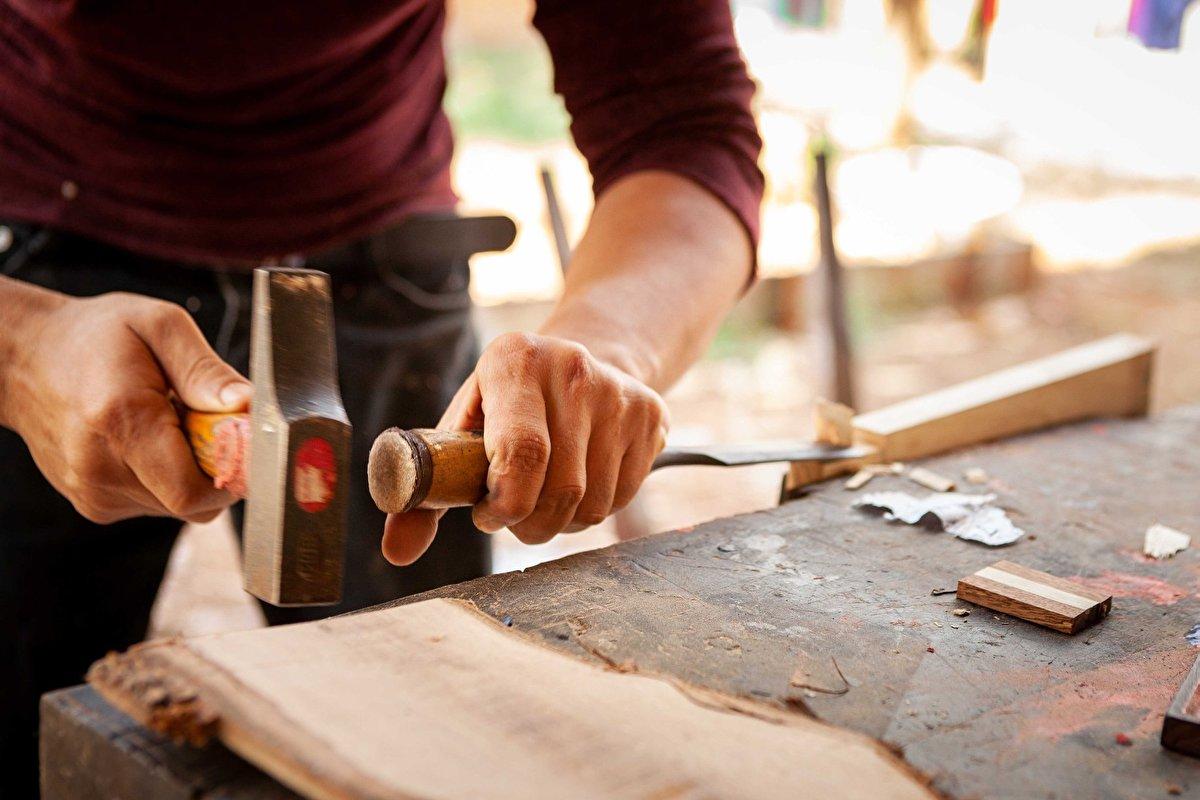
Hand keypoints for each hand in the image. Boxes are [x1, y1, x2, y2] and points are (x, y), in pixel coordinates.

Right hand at [2, 290, 250, 522]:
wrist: (25, 358)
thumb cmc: (98, 336)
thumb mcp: (159, 325)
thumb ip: (205, 370)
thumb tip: (244, 406)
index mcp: (121, 420)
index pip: (194, 491)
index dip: (231, 474)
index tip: (239, 440)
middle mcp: (101, 469)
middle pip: (192, 503)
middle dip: (215, 468)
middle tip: (201, 422)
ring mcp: (93, 493)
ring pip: (176, 504)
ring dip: (189, 470)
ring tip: (167, 424)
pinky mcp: (94, 504)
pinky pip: (155, 502)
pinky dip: (166, 476)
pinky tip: (147, 440)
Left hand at [381, 332, 668, 564]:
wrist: (578, 359)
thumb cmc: (504, 408)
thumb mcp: (461, 432)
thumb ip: (426, 492)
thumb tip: (397, 551)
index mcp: (513, 361)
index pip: (522, 454)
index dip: (505, 503)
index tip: (488, 512)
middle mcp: (572, 368)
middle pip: (561, 489)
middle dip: (531, 524)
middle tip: (514, 516)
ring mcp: (619, 391)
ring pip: (594, 503)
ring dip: (563, 521)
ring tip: (544, 495)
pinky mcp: (652, 413)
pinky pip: (623, 497)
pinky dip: (595, 509)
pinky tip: (578, 482)